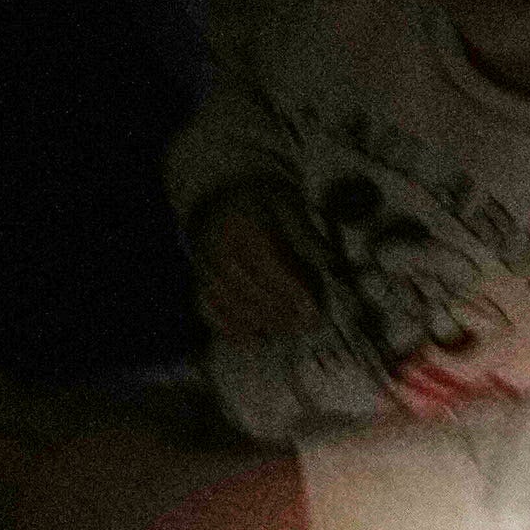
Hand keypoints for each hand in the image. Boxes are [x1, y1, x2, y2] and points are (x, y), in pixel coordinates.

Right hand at [191, 183, 329, 343]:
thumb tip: (330, 263)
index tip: (314, 313)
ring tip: (285, 333)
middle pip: (253, 291)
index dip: (295, 296)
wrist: (216, 187)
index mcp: (246, 230)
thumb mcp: (286, 202)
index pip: (272, 270)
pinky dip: (228, 328)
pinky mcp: (199, 276)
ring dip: (261, 323)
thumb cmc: (256, 196)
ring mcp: (207, 265)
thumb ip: (305, 234)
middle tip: (305, 328)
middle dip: (282, 314)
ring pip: (232, 303)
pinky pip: (209, 307)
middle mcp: (222, 251)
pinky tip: (250, 341)